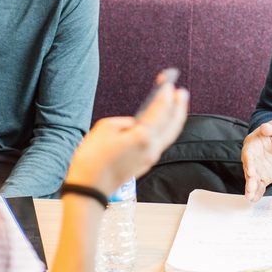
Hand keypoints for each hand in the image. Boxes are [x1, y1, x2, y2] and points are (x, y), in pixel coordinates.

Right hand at [65, 74, 188, 196]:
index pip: (160, 111)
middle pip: (173, 125)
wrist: (90, 187)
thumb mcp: (106, 128)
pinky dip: (166, 129)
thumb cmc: (93, 157)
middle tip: (182, 92)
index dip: (166, 96)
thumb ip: (126, 122)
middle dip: (179, 107)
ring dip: (175, 118)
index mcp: (143, 137)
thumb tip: (136, 125)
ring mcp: (150, 158)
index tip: (169, 85)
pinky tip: (163, 123)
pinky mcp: (145, 163)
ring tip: (177, 105)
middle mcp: (152, 148)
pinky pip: (161, 142)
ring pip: (170, 135)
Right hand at [242, 118, 271, 202]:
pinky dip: (257, 193)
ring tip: (250, 197)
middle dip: (249, 179)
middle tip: (251, 188)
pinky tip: (254, 200)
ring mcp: (257, 169)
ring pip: (252, 180)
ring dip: (251, 188)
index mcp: (252, 145)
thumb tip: (265, 127)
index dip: (249, 163)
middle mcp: (252, 158)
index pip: (248, 154)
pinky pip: (259, 185)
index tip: (251, 171)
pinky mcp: (263, 177)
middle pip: (248, 169)